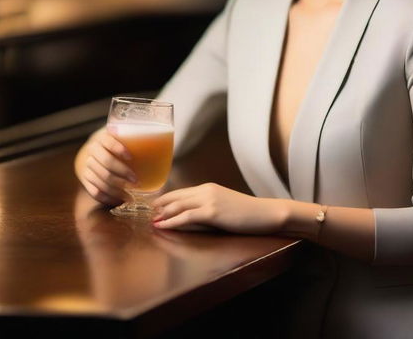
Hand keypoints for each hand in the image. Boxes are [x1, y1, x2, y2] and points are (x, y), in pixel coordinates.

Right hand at [75, 127, 136, 205]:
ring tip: (131, 197)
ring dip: (117, 190)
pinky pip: (94, 191)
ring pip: (101, 180)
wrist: (97, 151)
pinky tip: (119, 201)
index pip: (109, 142)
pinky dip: (107, 198)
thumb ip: (138, 139)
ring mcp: (87, 166)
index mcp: (103, 138)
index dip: (118, 149)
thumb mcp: (125, 138)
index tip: (130, 157)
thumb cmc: (118, 145)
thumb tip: (164, 139)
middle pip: (106, 163)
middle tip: (137, 182)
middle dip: (122, 174)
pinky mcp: (85, 179)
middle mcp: (93, 151)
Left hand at [152, 183, 286, 233]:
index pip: (181, 192)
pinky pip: (186, 216)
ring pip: (178, 205)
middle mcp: (206, 190)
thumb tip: (192, 214)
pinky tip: (162, 226)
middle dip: (160, 205)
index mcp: (208, 187)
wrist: (265, 213)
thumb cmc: (247, 213)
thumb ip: (208, 206)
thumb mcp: (224, 205)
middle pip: (175, 196)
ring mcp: (209, 200)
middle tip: (147, 214)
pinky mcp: (212, 212)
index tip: (154, 206)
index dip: (165, 199)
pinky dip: (171, 221)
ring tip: (151, 221)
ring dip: (162, 214)